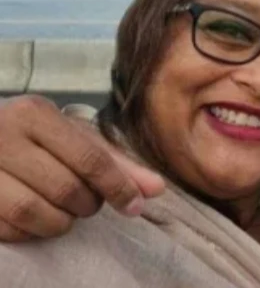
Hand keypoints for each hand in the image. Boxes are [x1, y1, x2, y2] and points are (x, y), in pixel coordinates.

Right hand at [0, 95, 164, 241]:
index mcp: (34, 113)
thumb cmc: (29, 135)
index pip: (90, 158)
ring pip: (34, 211)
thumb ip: (113, 161)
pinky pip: (7, 228)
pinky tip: (35, 220)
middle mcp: (2, 134)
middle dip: (87, 204)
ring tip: (63, 213)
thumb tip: (157, 189)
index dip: (118, 187)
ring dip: (59, 222)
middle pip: (65, 188)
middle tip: (88, 203)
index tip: (135, 206)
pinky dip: (29, 232)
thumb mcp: (70, 137)